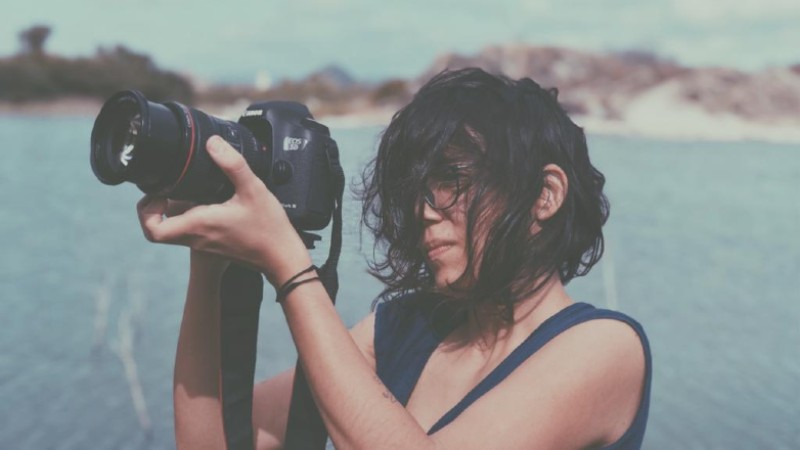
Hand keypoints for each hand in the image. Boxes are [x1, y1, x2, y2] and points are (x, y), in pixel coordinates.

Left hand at [136, 136, 311, 285]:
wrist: (281, 257)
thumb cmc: (268, 228)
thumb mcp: (253, 189)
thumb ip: (232, 164)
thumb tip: (212, 143)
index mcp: (199, 225)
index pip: (153, 230)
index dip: (146, 211)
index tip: (158, 193)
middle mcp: (197, 238)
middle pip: (158, 231)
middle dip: (155, 209)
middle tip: (166, 189)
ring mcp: (204, 244)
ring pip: (174, 231)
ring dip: (173, 212)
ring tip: (187, 190)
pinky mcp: (214, 245)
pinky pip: (191, 232)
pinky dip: (189, 217)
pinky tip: (208, 201)